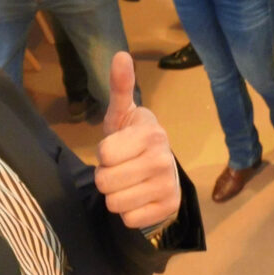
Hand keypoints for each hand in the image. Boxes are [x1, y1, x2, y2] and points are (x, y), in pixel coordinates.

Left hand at [95, 53, 180, 229]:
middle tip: (121, 168)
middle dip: (106, 177)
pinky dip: (129, 212)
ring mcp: (168, 185)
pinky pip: (129, 220)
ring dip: (115, 196)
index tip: (118, 148)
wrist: (159, 170)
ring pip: (115, 204)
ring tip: (129, 182)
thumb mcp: (123, 113)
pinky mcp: (168, 208)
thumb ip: (120, 87)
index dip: (104, 153)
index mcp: (152, 133)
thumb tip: (120, 54)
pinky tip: (139, 198)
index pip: (105, 154)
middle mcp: (164, 159)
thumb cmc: (133, 139)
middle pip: (106, 182)